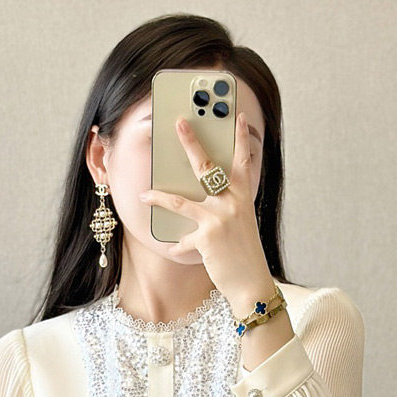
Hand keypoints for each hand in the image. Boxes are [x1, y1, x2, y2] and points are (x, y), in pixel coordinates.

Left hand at [139, 112, 274, 316]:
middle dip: (191, 142)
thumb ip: (227, 205)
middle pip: (207, 166)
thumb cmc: (244, 253)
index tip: (234, 114)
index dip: (239, 137)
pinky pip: (183, 239)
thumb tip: (202, 193)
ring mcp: (219, 219)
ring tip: (144, 194)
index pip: (242, 160)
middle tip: (178, 123)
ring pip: (181, 202)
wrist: (252, 283)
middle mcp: (233, 202)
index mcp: (243, 196)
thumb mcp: (241, 223)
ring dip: (159, 197)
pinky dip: (178, 246)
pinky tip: (174, 250)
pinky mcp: (207, 238)